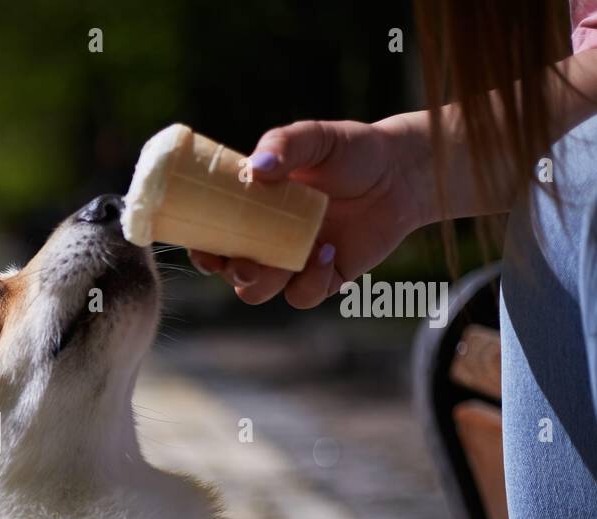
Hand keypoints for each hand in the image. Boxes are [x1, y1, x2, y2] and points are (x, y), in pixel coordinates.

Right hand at [189, 119, 427, 308]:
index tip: (204, 249)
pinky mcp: (322, 279)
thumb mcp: (315, 137)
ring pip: (257, 292)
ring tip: (296, 255)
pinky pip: (302, 297)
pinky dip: (311, 282)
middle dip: (231, 274)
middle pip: (229, 272)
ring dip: (266, 282)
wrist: (402, 172)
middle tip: (244, 263)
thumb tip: (256, 168)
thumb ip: (284, 144)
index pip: (211, 236)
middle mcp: (264, 240)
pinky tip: (328, 252)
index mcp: (249, 209)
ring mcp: (291, 262)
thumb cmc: (351, 150)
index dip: (201, 249)